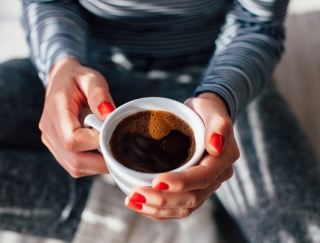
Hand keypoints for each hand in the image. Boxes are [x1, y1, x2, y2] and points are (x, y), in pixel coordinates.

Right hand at [39, 57, 114, 176]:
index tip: (110, 131)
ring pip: (74, 167)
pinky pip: (73, 165)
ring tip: (112, 150)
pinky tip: (102, 152)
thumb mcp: (91, 78)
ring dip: (97, 165)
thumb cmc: (78, 79)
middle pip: (73, 160)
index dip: (95, 142)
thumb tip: (108, 115)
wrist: (61, 80)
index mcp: (56, 110)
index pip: (72, 140)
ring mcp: (51, 140)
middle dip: (101, 162)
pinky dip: (91, 164)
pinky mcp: (56, 147)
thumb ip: (99, 93)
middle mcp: (49, 129)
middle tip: (120, 152)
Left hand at [124, 93, 239, 219]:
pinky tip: (141, 206)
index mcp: (223, 159)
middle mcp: (217, 177)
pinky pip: (179, 208)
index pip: (203, 177)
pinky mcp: (194, 190)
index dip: (180, 183)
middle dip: (163, 200)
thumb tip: (215, 146)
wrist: (203, 118)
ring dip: (158, 209)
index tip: (156, 182)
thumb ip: (218, 125)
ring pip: (184, 208)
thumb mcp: (211, 110)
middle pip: (192, 198)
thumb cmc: (204, 112)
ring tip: (133, 201)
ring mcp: (205, 186)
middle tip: (135, 195)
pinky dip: (160, 211)